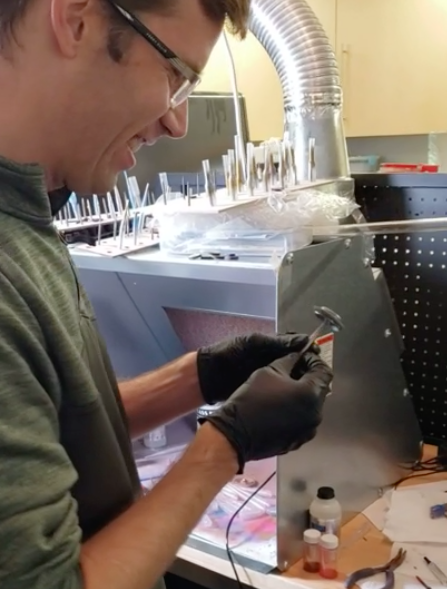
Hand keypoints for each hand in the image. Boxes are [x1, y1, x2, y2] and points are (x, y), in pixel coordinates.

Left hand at [197, 333, 312, 404]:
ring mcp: (269, 378)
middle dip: (307, 368)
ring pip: (291, 379)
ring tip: (315, 388)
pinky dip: (290, 394)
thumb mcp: (252, 343)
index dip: (307, 349)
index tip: (319, 355)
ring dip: (301, 382)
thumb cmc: (228, 354)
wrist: (208, 377)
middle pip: (296, 364)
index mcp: (271, 347)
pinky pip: (281, 392)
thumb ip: (276, 342)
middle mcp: (273, 361)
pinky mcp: (265, 392)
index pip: (295, 346)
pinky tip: (300, 398)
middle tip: (320, 375)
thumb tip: (304, 340)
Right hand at [199, 352, 332, 472]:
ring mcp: (308, 430)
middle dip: (308, 378)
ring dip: (302, 395)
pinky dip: (297, 410)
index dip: (314, 361)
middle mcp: (316, 414)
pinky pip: (304, 420)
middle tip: (291, 371)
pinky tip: (280, 407)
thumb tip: (298, 356)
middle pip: (320, 389)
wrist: (236, 432)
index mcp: (310, 394)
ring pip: (312, 406)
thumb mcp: (270, 370)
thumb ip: (289, 360)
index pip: (324, 371)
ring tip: (283, 390)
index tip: (302, 357)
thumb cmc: (252, 398)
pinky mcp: (299, 440)